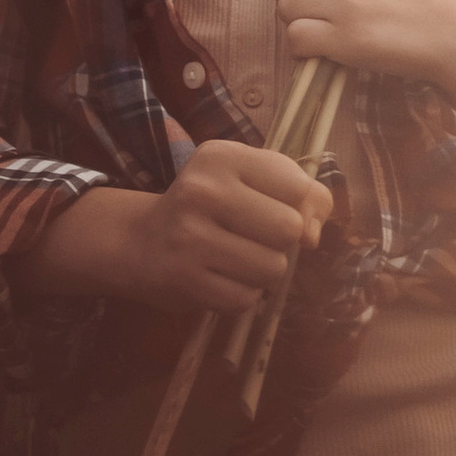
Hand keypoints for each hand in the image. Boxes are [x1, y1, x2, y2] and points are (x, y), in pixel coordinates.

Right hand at [13, 143, 331, 322]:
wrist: (140, 242)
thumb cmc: (208, 206)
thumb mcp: (247, 180)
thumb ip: (298, 193)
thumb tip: (315, 234)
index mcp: (221, 156)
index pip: (297, 186)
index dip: (299, 204)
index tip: (275, 207)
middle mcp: (202, 191)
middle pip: (290, 229)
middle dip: (280, 241)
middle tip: (250, 236)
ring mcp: (190, 238)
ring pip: (273, 268)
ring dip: (263, 271)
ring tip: (234, 258)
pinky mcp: (186, 281)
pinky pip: (247, 298)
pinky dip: (241, 293)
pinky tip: (218, 277)